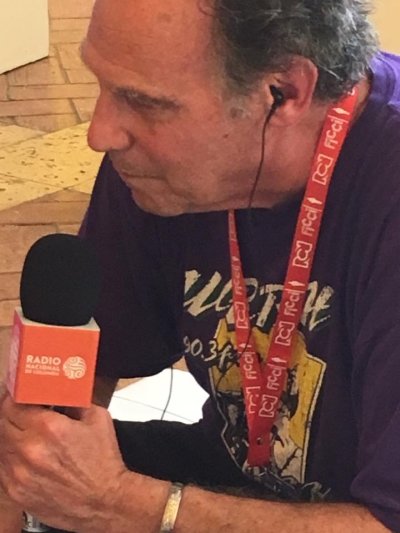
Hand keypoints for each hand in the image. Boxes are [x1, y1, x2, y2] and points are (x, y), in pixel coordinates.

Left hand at [0, 394, 128, 531]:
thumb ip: (75, 401)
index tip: (17, 393)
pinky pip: (2, 467)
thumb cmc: (102, 462)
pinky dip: (10, 456)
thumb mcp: (97, 419)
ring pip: (0, 444)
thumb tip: (61, 393)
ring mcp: (19, 472)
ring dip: (10, 434)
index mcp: (49, 428)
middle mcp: (30, 449)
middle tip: (20, 409)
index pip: (13, 404)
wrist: (104, 501)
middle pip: (2, 421)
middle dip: (10, 412)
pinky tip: (24, 454)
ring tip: (24, 432)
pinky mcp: (16, 491)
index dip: (14, 396)